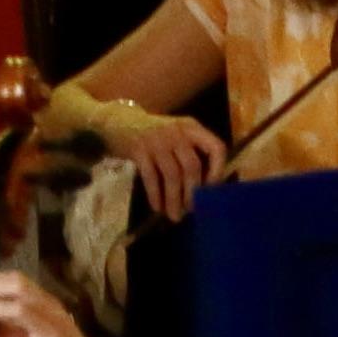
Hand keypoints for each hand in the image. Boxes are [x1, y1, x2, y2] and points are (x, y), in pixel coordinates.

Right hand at [108, 104, 230, 220]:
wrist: (119, 121)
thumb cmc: (155, 134)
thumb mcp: (178, 135)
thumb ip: (194, 153)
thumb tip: (208, 190)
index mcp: (192, 128)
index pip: (216, 148)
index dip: (217, 171)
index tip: (211, 190)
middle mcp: (178, 132)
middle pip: (192, 166)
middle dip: (192, 193)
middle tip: (190, 210)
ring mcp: (157, 139)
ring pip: (172, 174)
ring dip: (174, 199)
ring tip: (174, 215)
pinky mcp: (138, 149)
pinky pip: (151, 177)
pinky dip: (156, 195)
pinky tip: (158, 207)